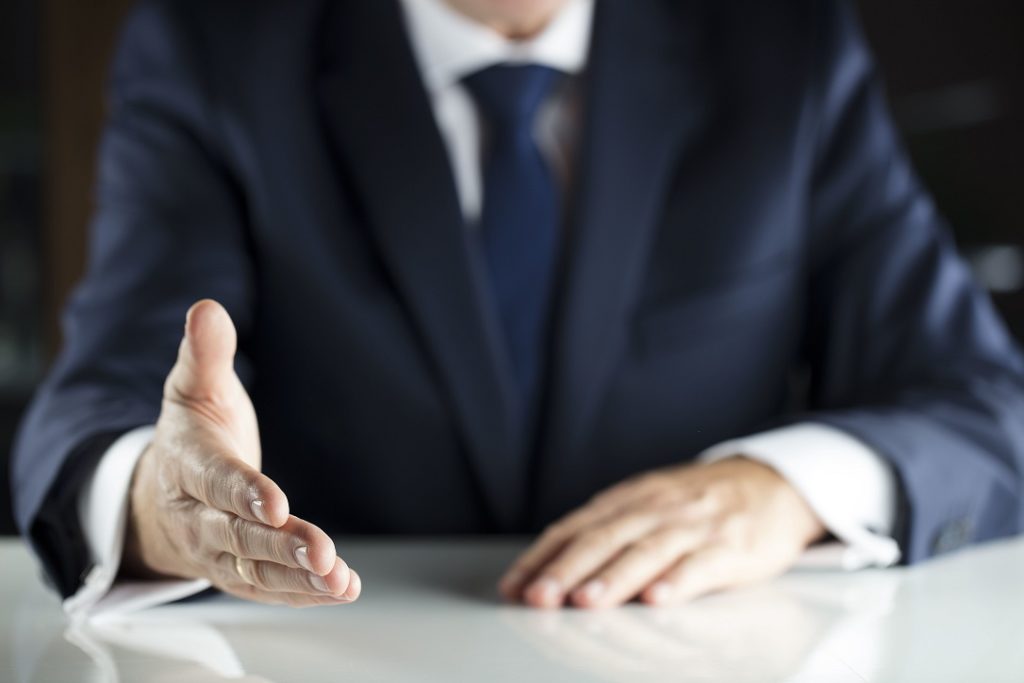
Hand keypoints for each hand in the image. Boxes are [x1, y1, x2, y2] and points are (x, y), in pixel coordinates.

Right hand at [123, 299, 360, 606]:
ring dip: (299, 578)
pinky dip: (303, 593)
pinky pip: (268, 588)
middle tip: (322, 553)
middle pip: (238, 536)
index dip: (243, 492)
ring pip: (256, 571)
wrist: (157, 495)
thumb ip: (205, 353)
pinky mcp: (237, 573)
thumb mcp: (193, 387)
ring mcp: (216, 552)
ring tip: (340, 581)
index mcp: (187, 465)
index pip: (215, 480)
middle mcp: (197, 517)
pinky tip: (343, 589)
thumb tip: (207, 308)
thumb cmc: (189, 434)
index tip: (275, 503)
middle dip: (281, 546)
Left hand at [499, 457, 825, 608]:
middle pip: (604, 538)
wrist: (772, 483)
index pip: (575, 527)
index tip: (514, 586)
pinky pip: (701, 565)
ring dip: (614, 577)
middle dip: (567, 569)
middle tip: (539, 597)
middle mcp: (656, 508)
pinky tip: (658, 598)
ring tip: (587, 601)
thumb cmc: (699, 502)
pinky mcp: (730, 546)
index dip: (543, 556)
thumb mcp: (649, 504)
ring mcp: (693, 526)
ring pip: (647, 551)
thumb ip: (606, 531)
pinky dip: (678, 581)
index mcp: (630, 499)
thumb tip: (549, 568)